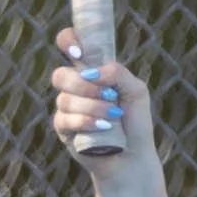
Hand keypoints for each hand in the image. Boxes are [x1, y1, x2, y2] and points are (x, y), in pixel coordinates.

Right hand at [51, 31, 157, 167]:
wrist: (132, 155)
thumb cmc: (135, 121)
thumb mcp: (136, 90)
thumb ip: (118, 72)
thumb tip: (92, 71)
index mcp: (90, 70)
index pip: (69, 44)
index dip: (68, 41)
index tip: (77, 51)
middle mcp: (75, 86)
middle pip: (60, 75)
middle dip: (84, 85)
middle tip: (109, 95)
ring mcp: (67, 107)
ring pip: (65, 99)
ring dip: (92, 107)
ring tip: (113, 117)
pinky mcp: (63, 128)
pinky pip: (64, 119)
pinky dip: (86, 122)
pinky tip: (103, 128)